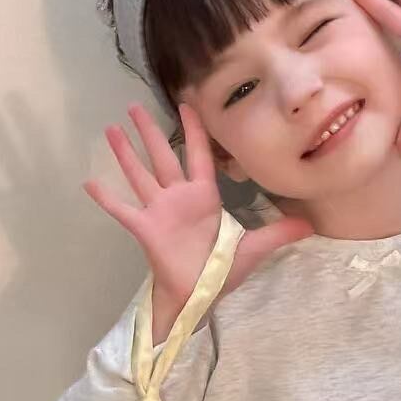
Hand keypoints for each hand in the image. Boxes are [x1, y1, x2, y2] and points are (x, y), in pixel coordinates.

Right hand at [84, 103, 309, 339]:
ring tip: (110, 129)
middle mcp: (178, 198)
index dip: (193, 131)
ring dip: (125, 153)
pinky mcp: (145, 227)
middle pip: (161, 158)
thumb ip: (279, 232)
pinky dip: (106, 197)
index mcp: (204, 197)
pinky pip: (121, 210)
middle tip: (133, 106)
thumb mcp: (255, 248)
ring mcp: (159, 211)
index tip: (187, 104)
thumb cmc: (222, 271)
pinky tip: (89, 182)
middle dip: (148, 132)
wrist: (198, 296)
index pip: (198, 156)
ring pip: (140, 174)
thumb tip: (312, 224)